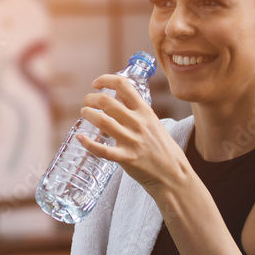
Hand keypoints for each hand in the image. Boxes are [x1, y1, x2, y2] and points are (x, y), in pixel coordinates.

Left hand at [78, 74, 187, 196]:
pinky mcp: (126, 158)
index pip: (123, 85)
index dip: (106, 80)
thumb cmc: (163, 149)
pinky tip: (80, 138)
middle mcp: (138, 122)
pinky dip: (88, 143)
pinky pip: (102, 150)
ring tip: (84, 113)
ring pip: (102, 121)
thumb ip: (138, 112)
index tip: (96, 84)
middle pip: (107, 102)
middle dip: (91, 99)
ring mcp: (132, 140)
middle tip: (86, 102)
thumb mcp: (154, 123)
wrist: (174, 175)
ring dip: (88, 114)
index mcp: (145, 111)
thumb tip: (118, 99)